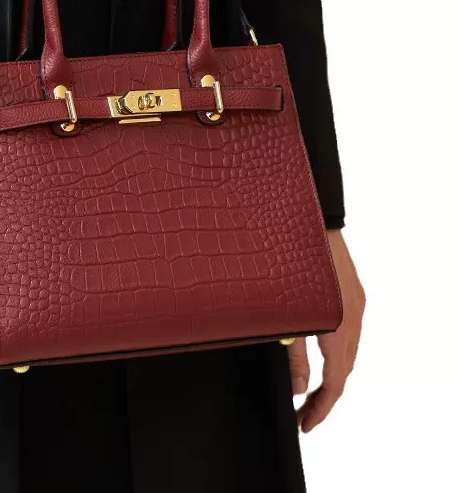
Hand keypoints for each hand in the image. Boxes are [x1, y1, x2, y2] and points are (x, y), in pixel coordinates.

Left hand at [287, 229, 364, 432]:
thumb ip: (293, 350)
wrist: (314, 216)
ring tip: (307, 392)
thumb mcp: (285, 310)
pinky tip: (317, 355)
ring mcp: (356, 303)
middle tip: (303, 415)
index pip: (335, 381)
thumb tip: (298, 388)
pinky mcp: (351, 292)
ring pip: (348, 352)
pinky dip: (334, 353)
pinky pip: (348, 332)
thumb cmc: (290, 257)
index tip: (305, 425)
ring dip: (330, 376)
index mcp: (339, 324)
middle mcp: (354, 316)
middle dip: (324, 397)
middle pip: (344, 370)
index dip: (320, 408)